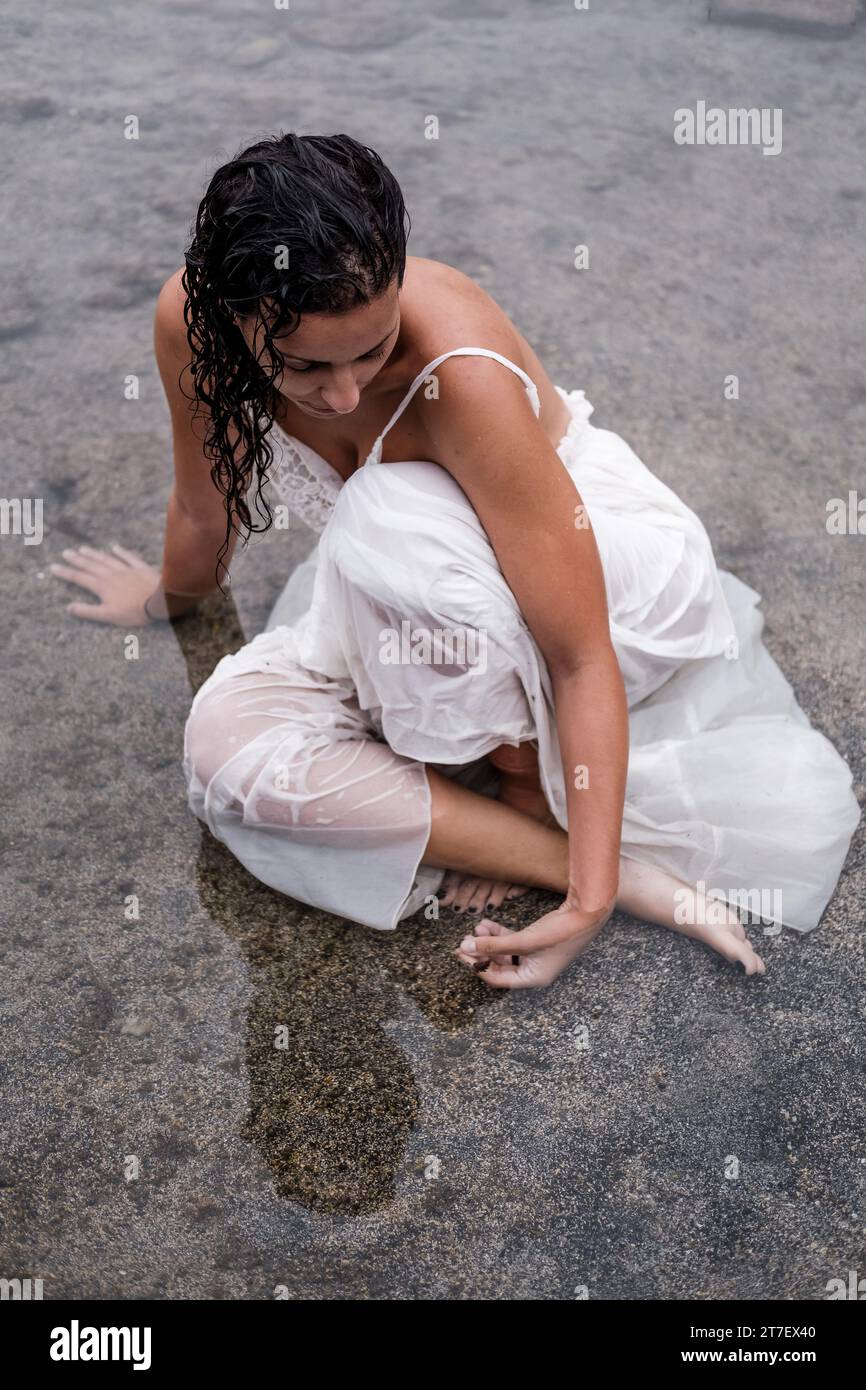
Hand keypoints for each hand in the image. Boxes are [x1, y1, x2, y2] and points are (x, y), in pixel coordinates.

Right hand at [49, 543, 161, 625]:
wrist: (160, 602)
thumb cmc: (134, 612)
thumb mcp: (109, 616)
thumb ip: (88, 611)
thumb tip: (69, 607)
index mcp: (102, 586)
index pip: (79, 578)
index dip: (65, 573)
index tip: (53, 567)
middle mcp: (111, 574)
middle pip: (90, 565)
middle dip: (76, 559)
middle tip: (65, 552)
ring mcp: (126, 569)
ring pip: (106, 559)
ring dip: (94, 554)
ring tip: (82, 548)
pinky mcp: (140, 568)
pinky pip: (129, 557)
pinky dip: (121, 552)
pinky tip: (114, 547)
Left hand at [452, 898, 613, 989]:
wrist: (586, 914)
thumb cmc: (559, 932)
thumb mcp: (523, 940)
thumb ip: (493, 944)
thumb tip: (467, 947)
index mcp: (532, 978)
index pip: (496, 978)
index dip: (476, 966)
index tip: (460, 954)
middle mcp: (533, 971)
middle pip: (498, 966)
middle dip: (481, 952)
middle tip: (463, 941)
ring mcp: (535, 957)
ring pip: (504, 952)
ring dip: (489, 941)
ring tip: (477, 927)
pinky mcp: (536, 942)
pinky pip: (512, 942)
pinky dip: (500, 934)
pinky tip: (487, 924)